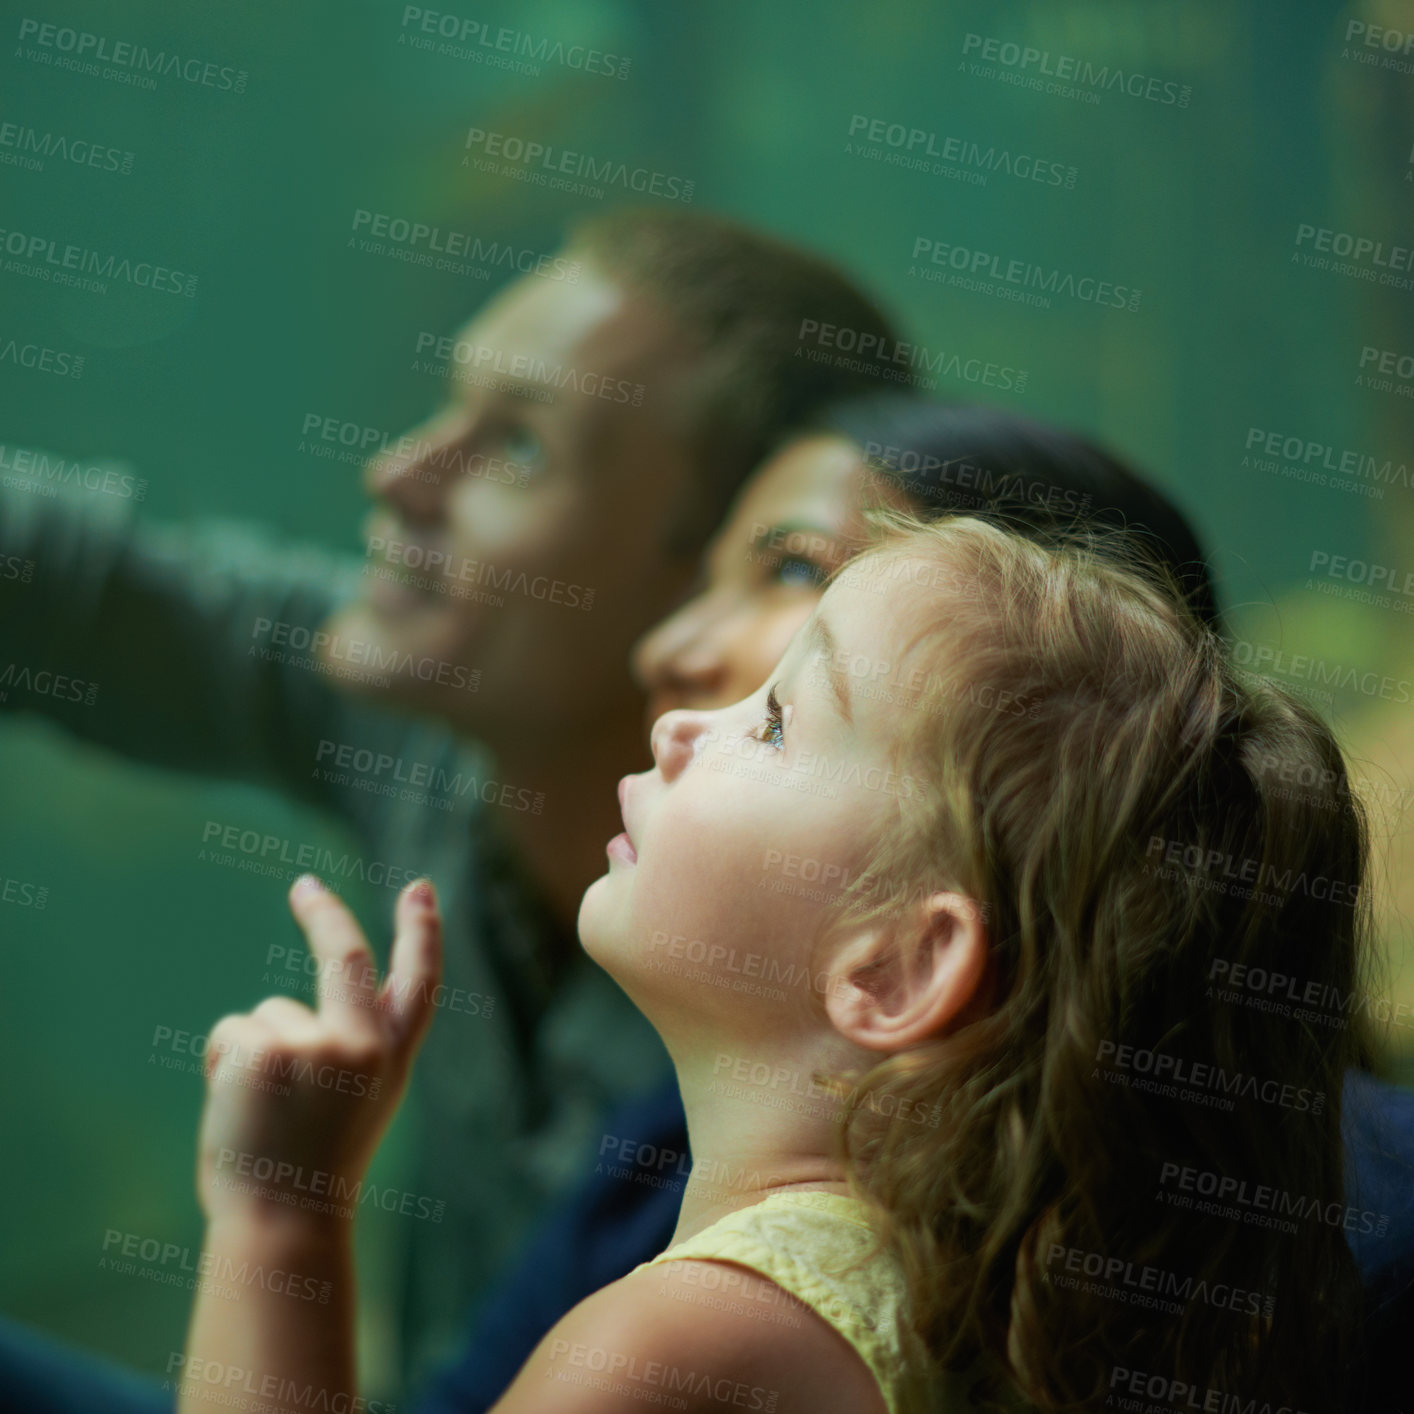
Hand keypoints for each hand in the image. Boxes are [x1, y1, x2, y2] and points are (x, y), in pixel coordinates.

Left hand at [195, 875, 441, 1228]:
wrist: (281, 1223)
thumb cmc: (309, 1172)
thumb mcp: (351, 1107)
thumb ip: (344, 1054)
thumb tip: (280, 1014)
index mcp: (391, 1062)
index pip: (418, 984)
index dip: (422, 933)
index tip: (421, 889)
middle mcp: (364, 1045)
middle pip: (346, 958)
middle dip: (324, 915)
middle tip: (304, 886)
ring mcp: (317, 1043)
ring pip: (269, 1014)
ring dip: (253, 1052)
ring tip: (263, 1114)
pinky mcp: (267, 1047)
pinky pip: (232, 1032)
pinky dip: (222, 1065)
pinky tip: (237, 1108)